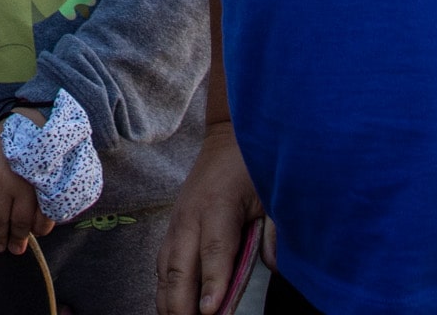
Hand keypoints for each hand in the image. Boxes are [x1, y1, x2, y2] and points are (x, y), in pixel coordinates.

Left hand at [0, 116, 50, 253]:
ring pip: (19, 223)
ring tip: (16, 249)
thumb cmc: (13, 136)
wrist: (43, 117)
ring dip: (18, 238)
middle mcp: (3, 182)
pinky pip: (43, 218)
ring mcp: (27, 187)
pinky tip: (37, 231)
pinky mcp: (47, 190)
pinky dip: (40, 228)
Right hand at [157, 120, 264, 314]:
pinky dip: (164, 288)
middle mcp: (190, 216)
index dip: (213, 282)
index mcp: (218, 206)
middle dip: (181, 302)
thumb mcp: (271, 192)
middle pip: (179, 266)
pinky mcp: (172, 228)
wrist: (228, 139)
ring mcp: (177, 222)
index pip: (214, 250)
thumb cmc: (252, 166)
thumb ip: (274, 230)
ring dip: (168, 300)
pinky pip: (163, 264)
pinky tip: (170, 307)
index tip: (211, 311)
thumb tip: (273, 267)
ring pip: (165, 269)